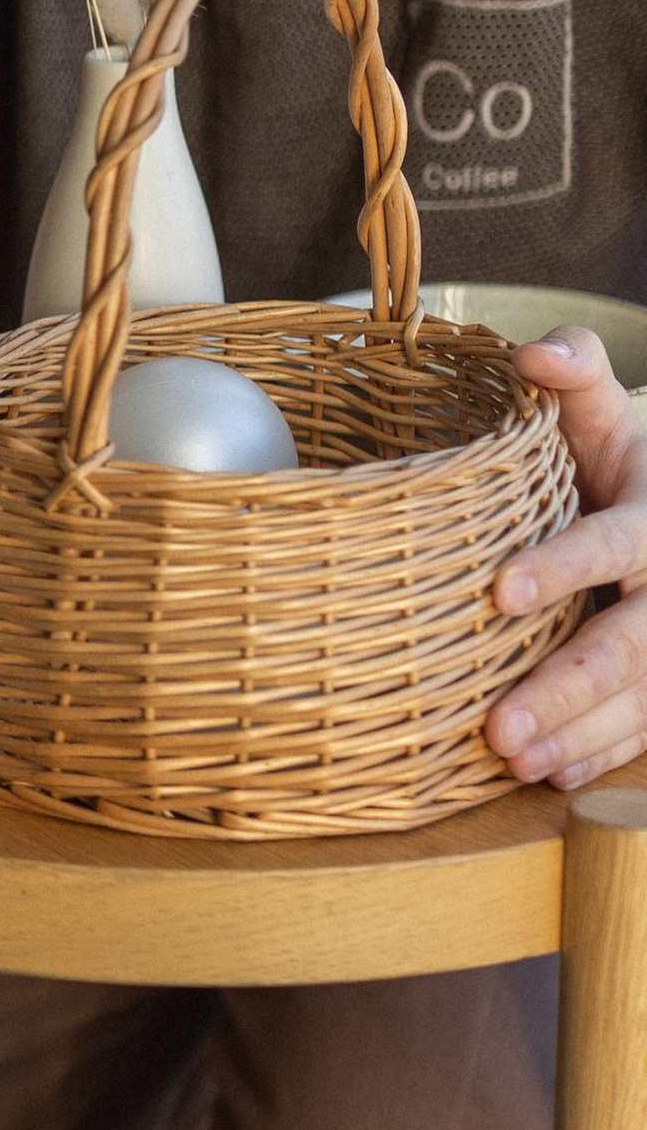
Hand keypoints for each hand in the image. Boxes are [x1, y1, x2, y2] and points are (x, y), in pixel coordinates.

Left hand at [485, 328, 646, 787]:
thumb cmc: (614, 456)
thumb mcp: (602, 410)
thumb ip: (574, 371)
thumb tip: (530, 352)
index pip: (614, 543)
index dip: (562, 566)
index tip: (499, 591)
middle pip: (627, 645)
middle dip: (564, 688)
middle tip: (497, 729)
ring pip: (640, 697)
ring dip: (579, 734)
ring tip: (515, 763)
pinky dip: (602, 752)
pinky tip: (553, 777)